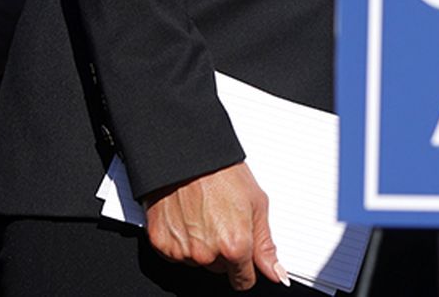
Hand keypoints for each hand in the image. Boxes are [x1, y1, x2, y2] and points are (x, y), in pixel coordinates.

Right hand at [144, 162, 287, 288]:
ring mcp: (182, 251)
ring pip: (199, 262)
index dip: (246, 267)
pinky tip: (188, 218)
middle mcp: (207, 254)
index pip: (243, 281)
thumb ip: (265, 245)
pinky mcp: (161, 245)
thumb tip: (276, 273)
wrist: (187, 157)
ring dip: (203, 246)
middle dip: (225, 252)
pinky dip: (182, 242)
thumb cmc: (223, 174)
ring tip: (205, 215)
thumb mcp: (257, 205)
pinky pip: (176, 255)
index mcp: (235, 246)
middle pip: (220, 270)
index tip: (244, 256)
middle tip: (223, 220)